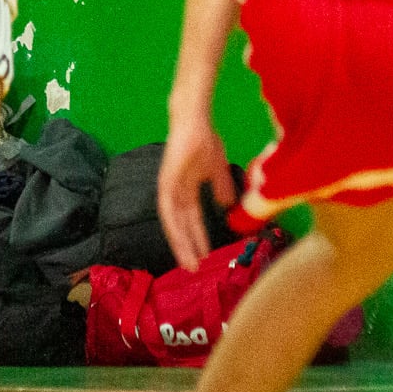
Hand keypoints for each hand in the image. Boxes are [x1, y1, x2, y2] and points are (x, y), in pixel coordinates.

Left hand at [158, 101, 235, 271]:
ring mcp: (168, 188)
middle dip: (188, 248)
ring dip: (181, 244)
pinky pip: (167, 210)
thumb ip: (220, 188)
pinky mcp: (165, 183)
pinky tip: (181, 242)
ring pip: (173, 223)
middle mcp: (175, 193)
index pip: (191, 221)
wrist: (196, 121)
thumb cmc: (205, 140)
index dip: (198, 238)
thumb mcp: (216, 169)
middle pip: (180, 226)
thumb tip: (227, 206)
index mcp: (186, 191)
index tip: (206, 257)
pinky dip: (174, 227)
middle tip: (195, 270)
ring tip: (189, 263)